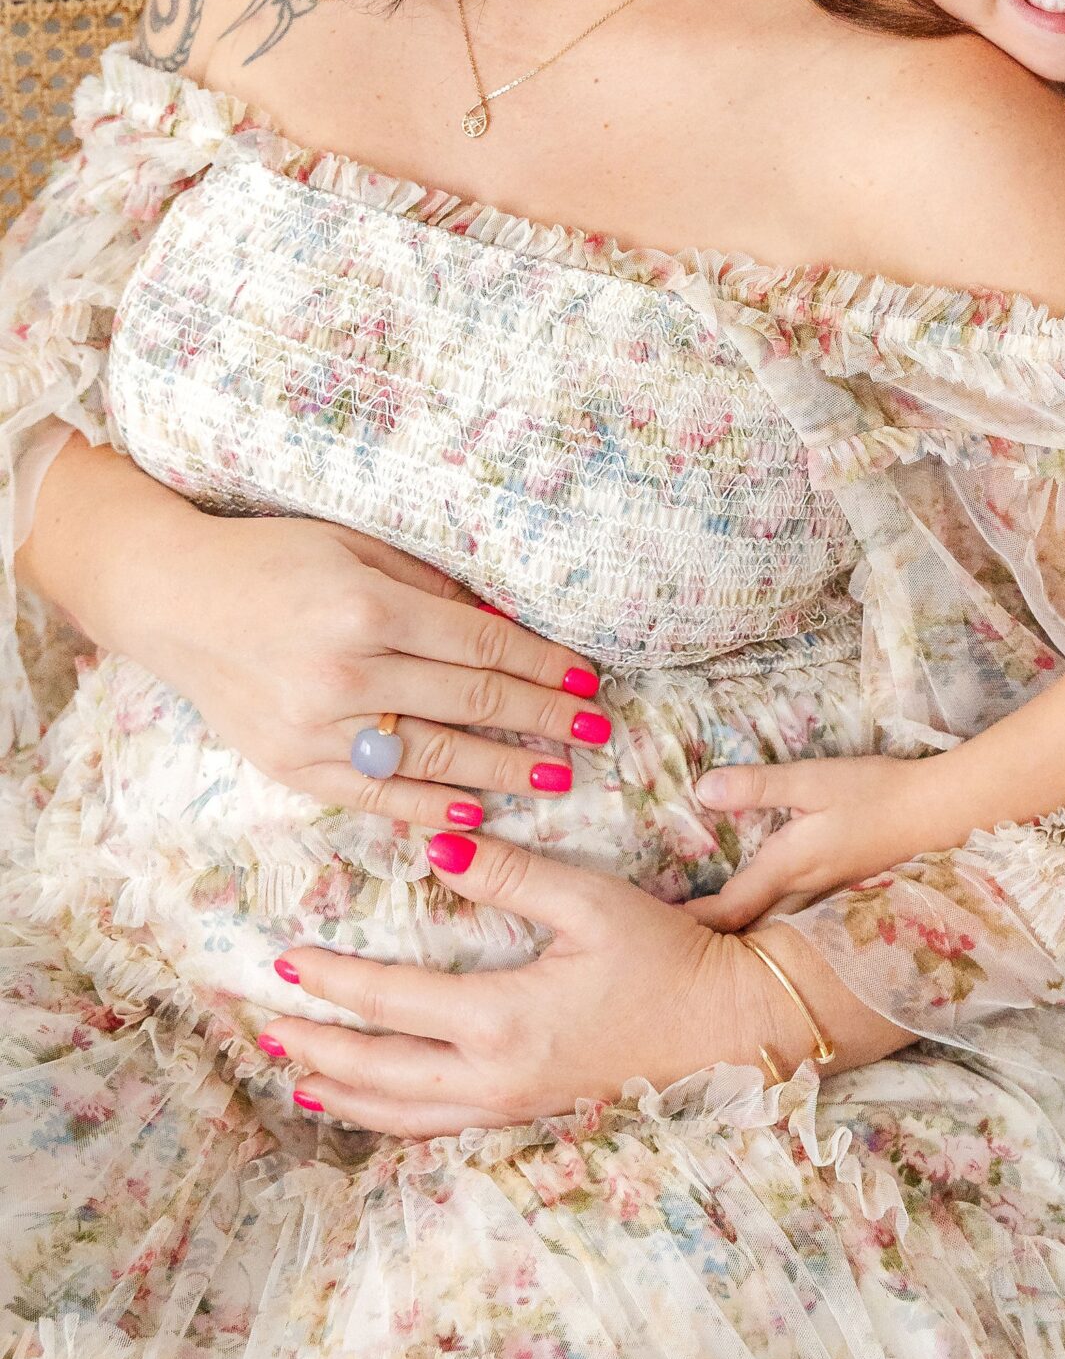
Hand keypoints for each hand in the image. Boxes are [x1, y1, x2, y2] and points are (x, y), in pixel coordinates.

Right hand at [142, 504, 609, 829]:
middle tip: (596, 731)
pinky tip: (475, 811)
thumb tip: (503, 627)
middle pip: (470, 705)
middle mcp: (346, 675)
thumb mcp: (355, 547)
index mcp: (368, 609)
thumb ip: (429, 587)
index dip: (542, 666)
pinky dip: (429, 806)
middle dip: (543, 720)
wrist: (173, 599)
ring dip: (504, 769)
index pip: (481, 648)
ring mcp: (316, 728)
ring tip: (559, 775)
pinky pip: (375, 795)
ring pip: (433, 759)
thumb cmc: (271, 559)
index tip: (587, 680)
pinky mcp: (291, 766)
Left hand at [260, 834, 808, 1133]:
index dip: (335, 979)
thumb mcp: (595, 901)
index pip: (392, 1004)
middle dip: (313, 1047)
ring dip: (339, 1092)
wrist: (730, 1026)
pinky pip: (434, 1128)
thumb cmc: (668, 957)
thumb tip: (438, 849)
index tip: (287, 956)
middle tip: (258, 1023)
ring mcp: (509, 1106)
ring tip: (292, 1073)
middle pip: (377, 1073)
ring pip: (399, 1113)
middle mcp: (494, 1076)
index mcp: (504, 1020)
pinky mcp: (527, 1114)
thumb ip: (513, 874)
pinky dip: (386, 1118)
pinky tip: (369, 1105)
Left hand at [686, 752, 963, 929]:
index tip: (659, 938)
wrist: (943, 815)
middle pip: (749, 930)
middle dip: (713, 942)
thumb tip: (701, 790)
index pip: (729, 908)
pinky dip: (774, 928)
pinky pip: (798, 921)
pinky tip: (771, 924)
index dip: (693, 924)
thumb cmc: (877, 793)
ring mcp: (828, 900)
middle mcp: (803, 893)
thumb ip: (758, 787)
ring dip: (744, 938)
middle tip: (676, 950)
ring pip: (774, 930)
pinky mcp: (846, 895)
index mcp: (787, 867)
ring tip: (712, 946)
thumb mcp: (813, 780)